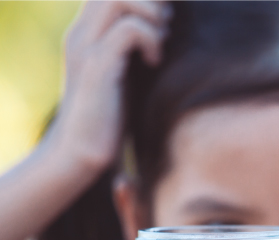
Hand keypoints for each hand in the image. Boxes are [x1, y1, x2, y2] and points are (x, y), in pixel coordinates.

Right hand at [46, 1, 170, 177]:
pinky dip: (151, 39)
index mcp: (87, 31)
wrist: (79, 154)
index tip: (166, 17)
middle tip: (167, 25)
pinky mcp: (98, 68)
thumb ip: (133, 48)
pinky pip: (128, 30)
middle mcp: (82, 32)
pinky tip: (155, 61)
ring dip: (152, 13)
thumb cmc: (108, 118)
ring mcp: (87, 48)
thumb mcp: (124, 74)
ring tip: (162, 39)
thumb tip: (166, 28)